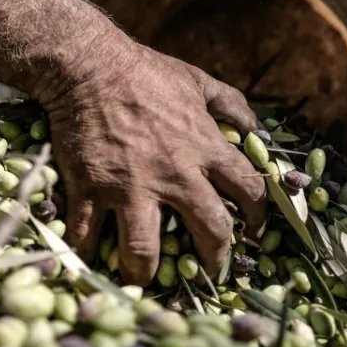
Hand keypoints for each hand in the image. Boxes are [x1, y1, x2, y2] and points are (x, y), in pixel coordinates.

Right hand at [42, 38, 266, 284]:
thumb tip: (257, 127)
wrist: (88, 66)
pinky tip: (90, 263)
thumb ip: (231, 105)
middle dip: (215, 258)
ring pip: (145, 248)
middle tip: (211, 270)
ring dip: (146, 272)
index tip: (254, 230)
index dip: (258, 216)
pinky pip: (90, 235)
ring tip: (144, 281)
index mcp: (204, 148)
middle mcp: (173, 174)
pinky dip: (88, 254)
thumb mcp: (197, 81)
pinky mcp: (91, 189)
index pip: (249, 191)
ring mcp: (130, 186)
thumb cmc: (145, 71)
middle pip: (211, 231)